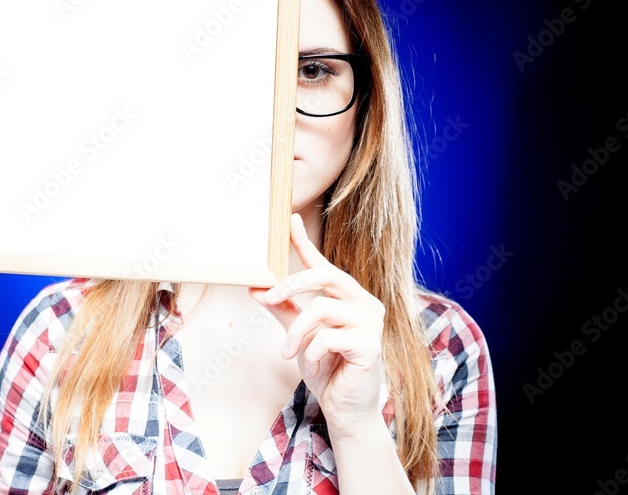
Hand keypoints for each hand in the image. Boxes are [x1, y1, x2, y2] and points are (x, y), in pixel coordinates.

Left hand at [249, 213, 385, 436]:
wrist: (345, 409)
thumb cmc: (327, 370)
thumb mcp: (299, 336)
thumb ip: (282, 311)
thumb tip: (256, 289)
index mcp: (348, 297)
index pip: (324, 264)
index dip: (305, 241)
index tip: (289, 219)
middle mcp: (364, 302)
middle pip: (324, 275)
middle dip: (290, 283)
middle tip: (267, 298)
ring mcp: (372, 321)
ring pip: (319, 309)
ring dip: (296, 333)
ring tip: (289, 353)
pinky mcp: (372, 342)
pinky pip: (327, 336)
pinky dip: (312, 352)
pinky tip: (316, 366)